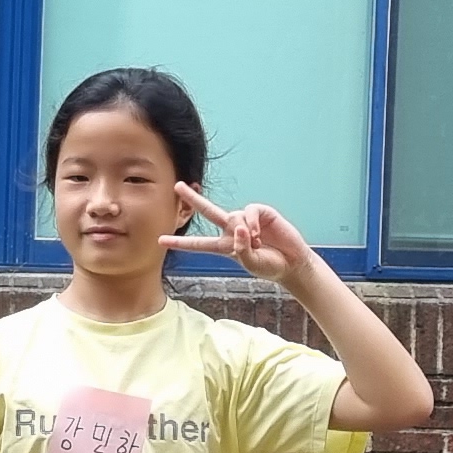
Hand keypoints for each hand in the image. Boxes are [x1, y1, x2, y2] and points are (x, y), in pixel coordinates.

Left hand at [166, 183, 321, 286]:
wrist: (292, 262)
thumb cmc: (269, 265)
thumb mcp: (251, 263)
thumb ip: (241, 249)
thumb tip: (239, 228)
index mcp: (225, 246)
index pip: (199, 244)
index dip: (181, 243)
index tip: (160, 241)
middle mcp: (232, 230)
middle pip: (208, 211)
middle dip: (193, 199)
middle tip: (177, 186)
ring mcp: (246, 220)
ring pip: (233, 215)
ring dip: (243, 230)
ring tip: (256, 242)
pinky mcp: (261, 212)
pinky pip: (249, 211)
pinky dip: (252, 222)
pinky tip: (259, 233)